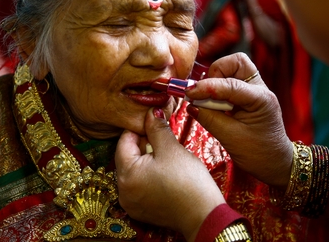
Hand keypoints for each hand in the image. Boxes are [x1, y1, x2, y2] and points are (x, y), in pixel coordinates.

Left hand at [116, 108, 224, 241]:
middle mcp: (123, 191)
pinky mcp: (141, 210)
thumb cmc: (189, 182)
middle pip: (127, 157)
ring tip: (166, 157)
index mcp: (126, 175)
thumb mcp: (171, 149)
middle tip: (163, 140)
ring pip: (134, 171)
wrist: (204, 215)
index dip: (139, 129)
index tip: (154, 123)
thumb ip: (157, 128)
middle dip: (143, 145)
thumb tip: (150, 112)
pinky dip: (148, 176)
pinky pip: (139, 185)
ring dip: (146, 160)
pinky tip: (165, 173)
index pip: (123, 141)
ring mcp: (131, 203)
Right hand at [185, 53, 292, 186]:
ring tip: (209, 100)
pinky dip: (219, 87)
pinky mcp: (248, 95)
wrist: (276, 164)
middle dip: (216, 73)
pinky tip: (214, 103)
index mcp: (261, 99)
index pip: (230, 84)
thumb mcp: (231, 138)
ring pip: (233, 68)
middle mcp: (260, 89)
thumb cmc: (258, 154)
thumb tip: (190, 105)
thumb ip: (209, 118)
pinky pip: (231, 80)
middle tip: (205, 93)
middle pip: (236, 62)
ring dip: (216, 80)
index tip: (189, 93)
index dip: (207, 87)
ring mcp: (255, 90)